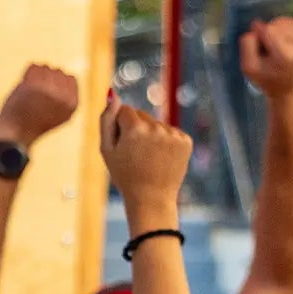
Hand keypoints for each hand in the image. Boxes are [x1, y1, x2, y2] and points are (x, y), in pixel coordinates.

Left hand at [0, 63, 78, 146]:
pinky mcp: (35, 83)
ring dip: (35, 78)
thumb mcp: (56, 115)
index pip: (70, 79)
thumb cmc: (32, 127)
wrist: (14, 135)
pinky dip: (25, 76)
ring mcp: (50, 87)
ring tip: (28, 96)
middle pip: (58, 72)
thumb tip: (68, 76)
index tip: (45, 96)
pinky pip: (33, 67)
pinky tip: (23, 89)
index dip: (56, 84)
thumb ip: (64, 97)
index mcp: (73, 103)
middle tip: (33, 98)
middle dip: (45, 80)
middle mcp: (65, 94)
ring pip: (45, 68)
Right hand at [100, 97, 191, 226]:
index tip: (122, 146)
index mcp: (135, 129)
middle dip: (136, 130)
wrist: (151, 198)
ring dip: (151, 136)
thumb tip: (112, 95)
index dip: (120, 128)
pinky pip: (171, 133)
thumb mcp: (107, 150)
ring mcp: (173, 134)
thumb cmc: (124, 175)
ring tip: (148, 159)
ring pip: (157, 124)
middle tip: (135, 155)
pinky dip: (165, 143)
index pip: (125, 110)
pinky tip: (161, 158)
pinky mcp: (186, 140)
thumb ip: (106, 120)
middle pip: (142, 115)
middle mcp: (156, 127)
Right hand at [240, 15, 292, 99]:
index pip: (269, 29)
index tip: (257, 44)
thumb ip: (248, 45)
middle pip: (278, 24)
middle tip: (268, 49)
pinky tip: (286, 43)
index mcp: (285, 55)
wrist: (291, 90)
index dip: (259, 33)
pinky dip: (288, 30)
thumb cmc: (267, 80)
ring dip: (278, 30)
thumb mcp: (249, 68)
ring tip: (277, 46)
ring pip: (287, 22)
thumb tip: (256, 26)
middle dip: (269, 32)